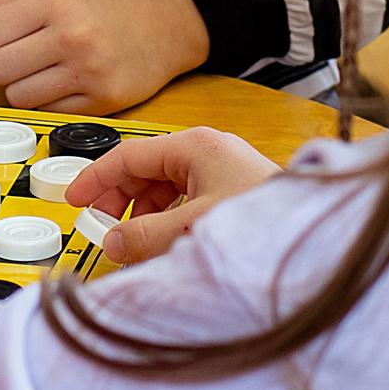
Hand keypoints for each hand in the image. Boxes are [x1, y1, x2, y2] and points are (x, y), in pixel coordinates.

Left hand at [0, 0, 210, 113]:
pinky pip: (47, 113)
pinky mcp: (103, 103)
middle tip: (25, 53)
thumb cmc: (95, 6)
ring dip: (21, 86)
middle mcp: (73, 36)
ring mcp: (90, 73)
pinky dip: (47, 102)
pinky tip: (65, 83)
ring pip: (17, 97)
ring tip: (44, 69)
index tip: (11, 32)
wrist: (160, 26)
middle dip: (3, 63)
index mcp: (55, 1)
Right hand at [66, 126, 279, 263]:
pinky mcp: (233, 190)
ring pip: (165, 188)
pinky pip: (185, 200)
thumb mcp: (192, 226)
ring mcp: (221, 170)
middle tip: (100, 226)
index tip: (74, 198)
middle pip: (146, 171)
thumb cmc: (263, 218)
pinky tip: (161, 243)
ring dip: (143, 214)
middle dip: (119, 200)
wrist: (314, 233)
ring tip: (132, 243)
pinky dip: (166, 220)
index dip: (96, 178)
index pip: (129, 154)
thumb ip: (145, 235)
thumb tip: (112, 242)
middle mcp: (208, 152)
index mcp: (195, 146)